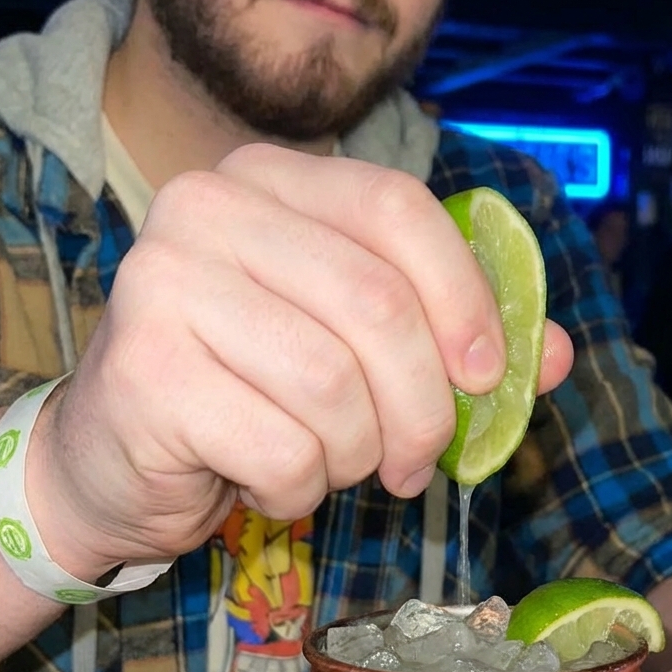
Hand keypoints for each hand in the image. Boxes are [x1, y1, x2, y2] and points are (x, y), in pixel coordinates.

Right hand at [28, 144, 572, 576]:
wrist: (118, 456)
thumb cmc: (253, 395)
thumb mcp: (357, 353)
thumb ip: (455, 343)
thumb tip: (554, 356)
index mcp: (271, 182)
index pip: (399, 211)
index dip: (465, 300)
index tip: (488, 379)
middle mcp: (208, 210)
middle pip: (377, 307)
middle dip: (423, 409)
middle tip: (417, 462)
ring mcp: (165, 284)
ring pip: (335, 389)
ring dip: (357, 455)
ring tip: (330, 465)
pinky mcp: (145, 372)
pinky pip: (284, 451)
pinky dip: (298, 489)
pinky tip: (268, 481)